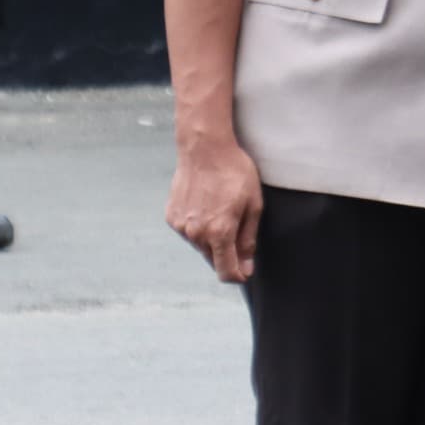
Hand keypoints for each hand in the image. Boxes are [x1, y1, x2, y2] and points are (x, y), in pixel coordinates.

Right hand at [167, 137, 264, 283]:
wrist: (205, 149)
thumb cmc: (235, 173)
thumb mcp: (253, 205)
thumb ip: (248, 240)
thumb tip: (246, 267)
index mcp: (219, 232)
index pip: (225, 271)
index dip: (237, 275)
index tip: (245, 272)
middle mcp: (196, 233)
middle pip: (213, 258)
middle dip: (227, 252)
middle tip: (237, 226)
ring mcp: (181, 226)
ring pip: (200, 245)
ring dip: (211, 238)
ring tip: (221, 209)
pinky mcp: (171, 217)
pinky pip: (188, 231)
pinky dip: (198, 226)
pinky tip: (206, 205)